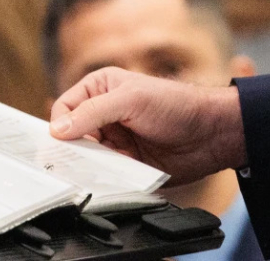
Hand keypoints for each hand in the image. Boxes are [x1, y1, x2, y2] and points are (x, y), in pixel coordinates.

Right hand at [49, 67, 246, 184]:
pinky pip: (103, 174)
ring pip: (85, 158)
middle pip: (71, 136)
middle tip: (69, 164)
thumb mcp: (132, 100)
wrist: (211, 134)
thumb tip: (58, 128)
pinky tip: (107, 181)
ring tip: (94, 171)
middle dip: (71, 150)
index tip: (61, 144)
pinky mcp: (124, 162)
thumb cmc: (177, 104)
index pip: (64, 108)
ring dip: (87, 166)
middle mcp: (103, 113)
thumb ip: (93, 112)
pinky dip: (102, 178)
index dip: (60, 126)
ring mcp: (114, 140)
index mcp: (100, 88)